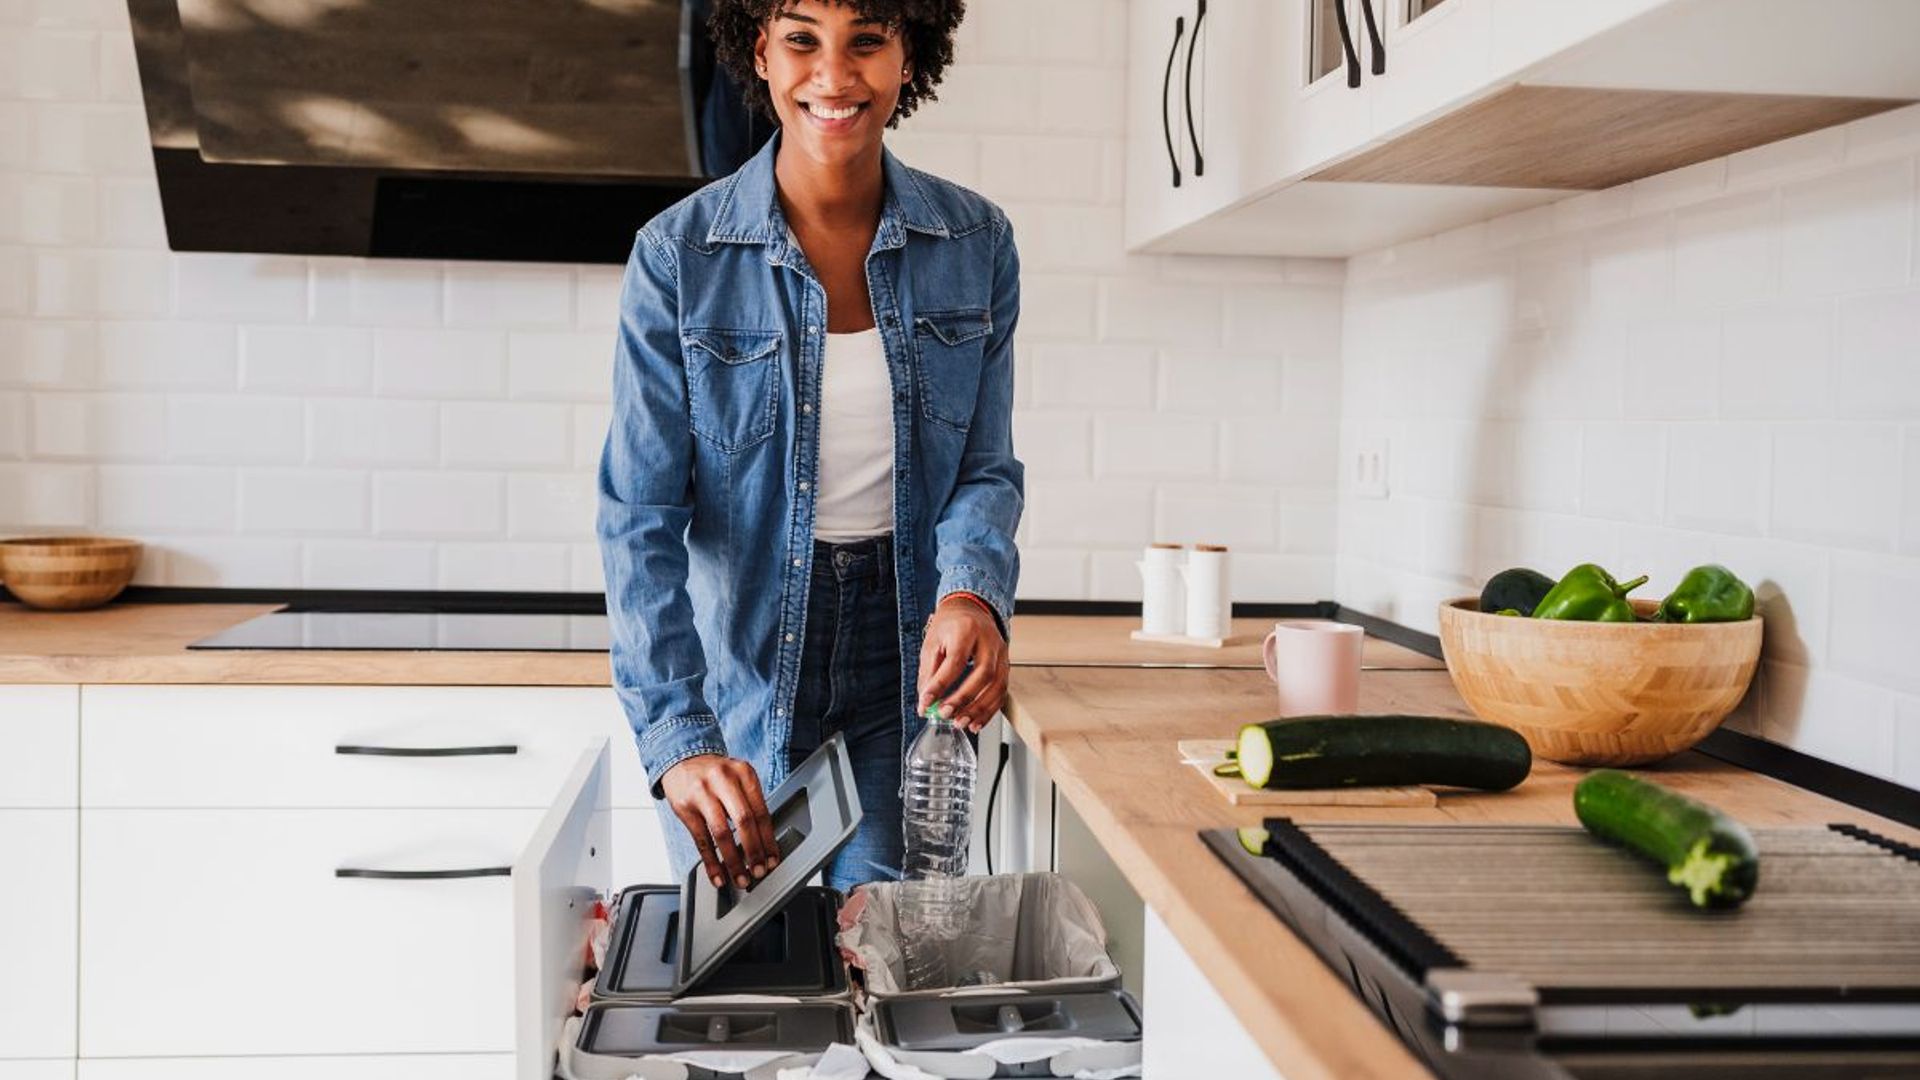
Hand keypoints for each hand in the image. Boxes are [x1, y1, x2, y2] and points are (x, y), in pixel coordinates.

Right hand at [658, 754, 777, 888]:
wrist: (681, 758)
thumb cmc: (714, 774)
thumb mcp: (736, 778)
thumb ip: (749, 803)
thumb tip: (763, 843)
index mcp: (743, 773)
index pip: (761, 811)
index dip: (768, 839)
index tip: (772, 859)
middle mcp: (724, 780)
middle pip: (744, 821)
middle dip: (754, 851)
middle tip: (758, 872)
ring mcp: (702, 793)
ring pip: (722, 833)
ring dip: (733, 861)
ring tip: (740, 878)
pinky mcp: (685, 808)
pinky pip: (701, 840)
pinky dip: (711, 862)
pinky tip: (717, 875)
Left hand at [916, 596, 1007, 733]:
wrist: (971, 609)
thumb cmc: (950, 626)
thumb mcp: (933, 643)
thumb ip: (929, 673)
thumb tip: (925, 703)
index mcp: (967, 630)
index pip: (956, 660)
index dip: (941, 684)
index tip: (927, 702)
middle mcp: (989, 640)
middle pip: (983, 673)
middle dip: (964, 698)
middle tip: (946, 714)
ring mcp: (1002, 653)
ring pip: (997, 685)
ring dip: (979, 709)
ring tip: (961, 723)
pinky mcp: (1006, 665)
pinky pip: (1002, 691)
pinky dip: (990, 710)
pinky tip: (976, 722)